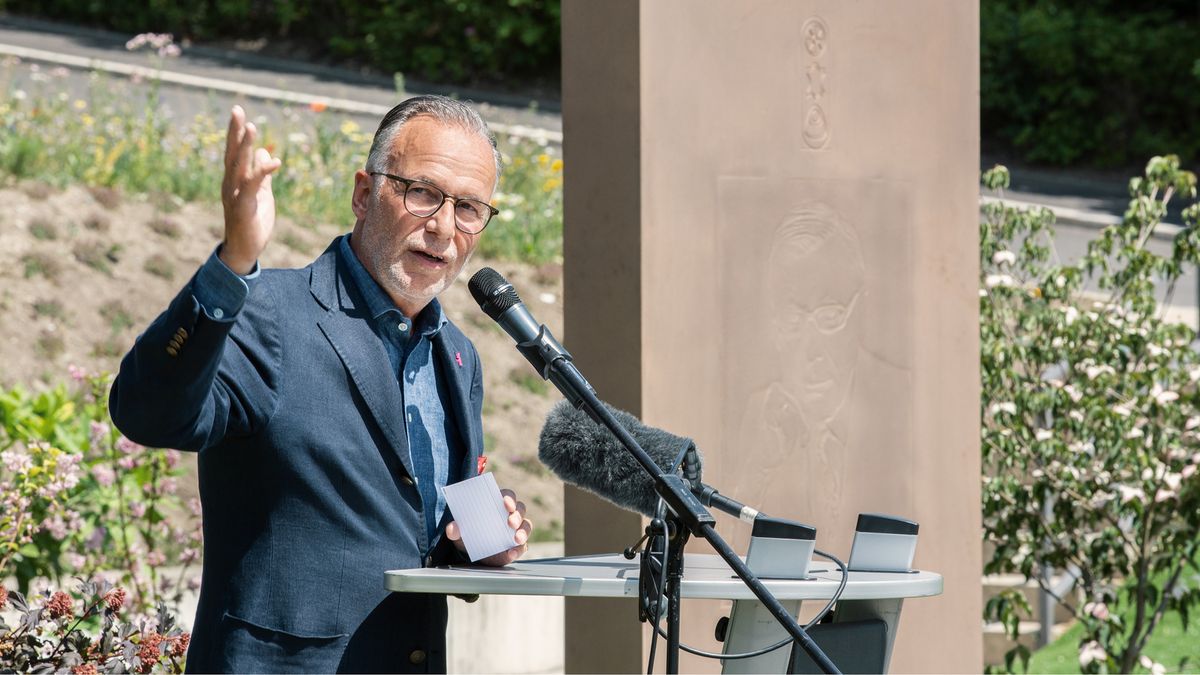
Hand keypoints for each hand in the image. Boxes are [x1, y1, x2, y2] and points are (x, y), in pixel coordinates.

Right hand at [220, 105, 281, 274]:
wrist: (244, 250)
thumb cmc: (251, 222)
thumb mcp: (260, 194)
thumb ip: (261, 174)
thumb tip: (263, 152)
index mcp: (234, 180)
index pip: (234, 152)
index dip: (236, 133)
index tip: (238, 113)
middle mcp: (230, 184)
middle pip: (232, 153)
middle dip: (235, 132)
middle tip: (237, 110)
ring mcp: (234, 195)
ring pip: (239, 166)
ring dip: (244, 146)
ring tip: (251, 127)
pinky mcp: (243, 206)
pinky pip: (252, 186)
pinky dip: (262, 172)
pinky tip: (275, 162)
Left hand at [445, 488, 531, 566]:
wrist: (472, 553)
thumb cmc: (468, 534)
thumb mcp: (459, 532)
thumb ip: (455, 529)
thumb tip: (452, 528)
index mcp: (496, 504)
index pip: (507, 495)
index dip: (508, 498)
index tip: (505, 503)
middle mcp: (509, 514)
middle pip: (520, 509)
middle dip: (517, 515)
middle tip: (510, 522)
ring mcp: (516, 530)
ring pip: (526, 525)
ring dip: (523, 531)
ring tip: (516, 539)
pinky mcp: (518, 545)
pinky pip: (523, 546)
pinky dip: (518, 550)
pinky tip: (511, 553)